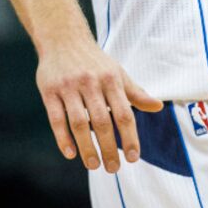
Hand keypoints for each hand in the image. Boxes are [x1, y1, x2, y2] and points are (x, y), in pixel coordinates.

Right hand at [36, 36, 162, 172]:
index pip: (124, 114)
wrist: (63, 38)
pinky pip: (56, 118)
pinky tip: (71, 153)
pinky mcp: (49, 91)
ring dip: (87, 147)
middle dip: (109, 148)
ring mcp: (69, 87)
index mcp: (111, 80)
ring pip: (78, 123)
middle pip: (101, 122)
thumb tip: (158, 107)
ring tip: (94, 166)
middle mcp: (91, 83)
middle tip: (113, 169)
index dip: (130, 137)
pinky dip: (63, 138)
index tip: (134, 158)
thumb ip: (136, 92)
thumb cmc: (95, 61)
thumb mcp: (118, 73)